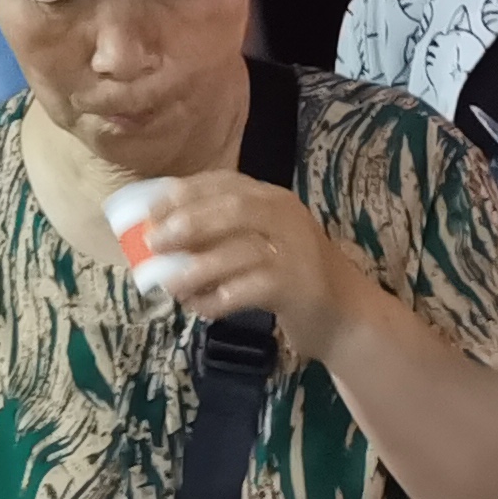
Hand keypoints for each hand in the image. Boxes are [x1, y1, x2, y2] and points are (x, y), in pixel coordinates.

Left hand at [135, 174, 364, 358]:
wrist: (346, 315)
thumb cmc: (292, 278)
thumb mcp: (261, 245)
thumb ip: (222, 237)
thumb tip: (161, 240)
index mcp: (273, 200)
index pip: (225, 183)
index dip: (184, 194)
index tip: (150, 211)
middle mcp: (286, 217)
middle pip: (233, 207)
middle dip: (187, 222)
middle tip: (154, 243)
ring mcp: (295, 250)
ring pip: (239, 250)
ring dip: (197, 268)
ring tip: (170, 286)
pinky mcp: (297, 285)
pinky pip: (248, 289)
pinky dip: (219, 299)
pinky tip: (202, 308)